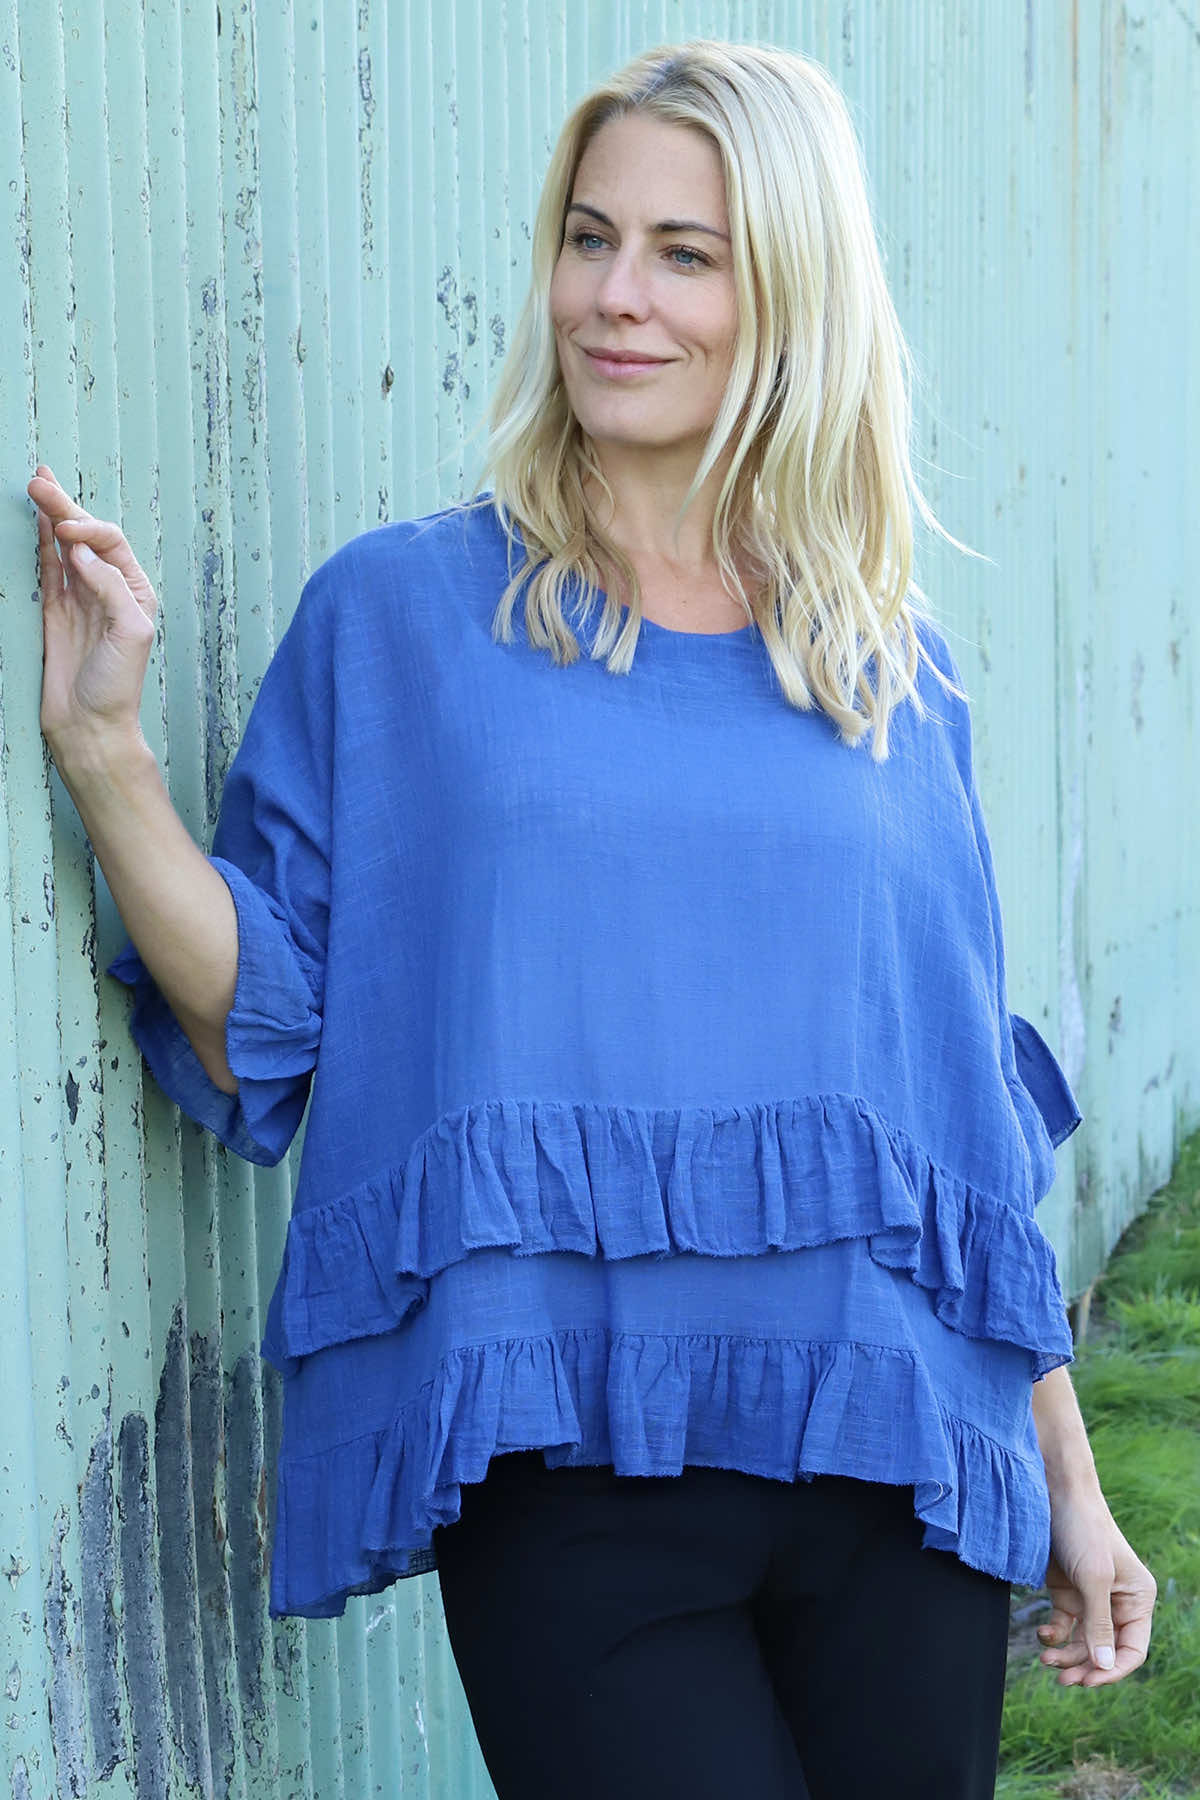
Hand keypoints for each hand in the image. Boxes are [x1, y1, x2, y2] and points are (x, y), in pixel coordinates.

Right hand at [27, 464, 157, 760]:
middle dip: (64, 506)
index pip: (110, 542)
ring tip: (35, 484)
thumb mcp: (130, 632)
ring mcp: (79, 599)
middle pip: (84, 537)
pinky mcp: (54, 612)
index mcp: (136, 591)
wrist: (90, 725)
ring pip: (62, 547)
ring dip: (51, 516)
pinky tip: (38, 522)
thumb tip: (80, 551)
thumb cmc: (118, 686)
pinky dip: (41, 545)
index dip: (88, 528)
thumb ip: (109, 587)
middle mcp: (109, 590)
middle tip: (39, 478)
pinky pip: (47, 570)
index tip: (66, 532)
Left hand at [1036, 1484, 1156, 1686]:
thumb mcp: (1094, 1578)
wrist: (1052, 1493)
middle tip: (1063, 1680)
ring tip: (1046, 1661)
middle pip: (1105, 1651)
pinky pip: (1064, 1626)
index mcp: (1137, 1599)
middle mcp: (1117, 1602)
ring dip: (1066, 1655)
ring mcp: (1090, 1597)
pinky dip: (1054, 1636)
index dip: (1112, 1670)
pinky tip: (1043, 1635)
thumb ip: (1098, 1624)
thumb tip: (1103, 1666)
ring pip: (1082, 1642)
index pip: (1132, 1650)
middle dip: (1085, 1667)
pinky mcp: (1067, 1590)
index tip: (1088, 1681)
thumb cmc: (1082, 1529)